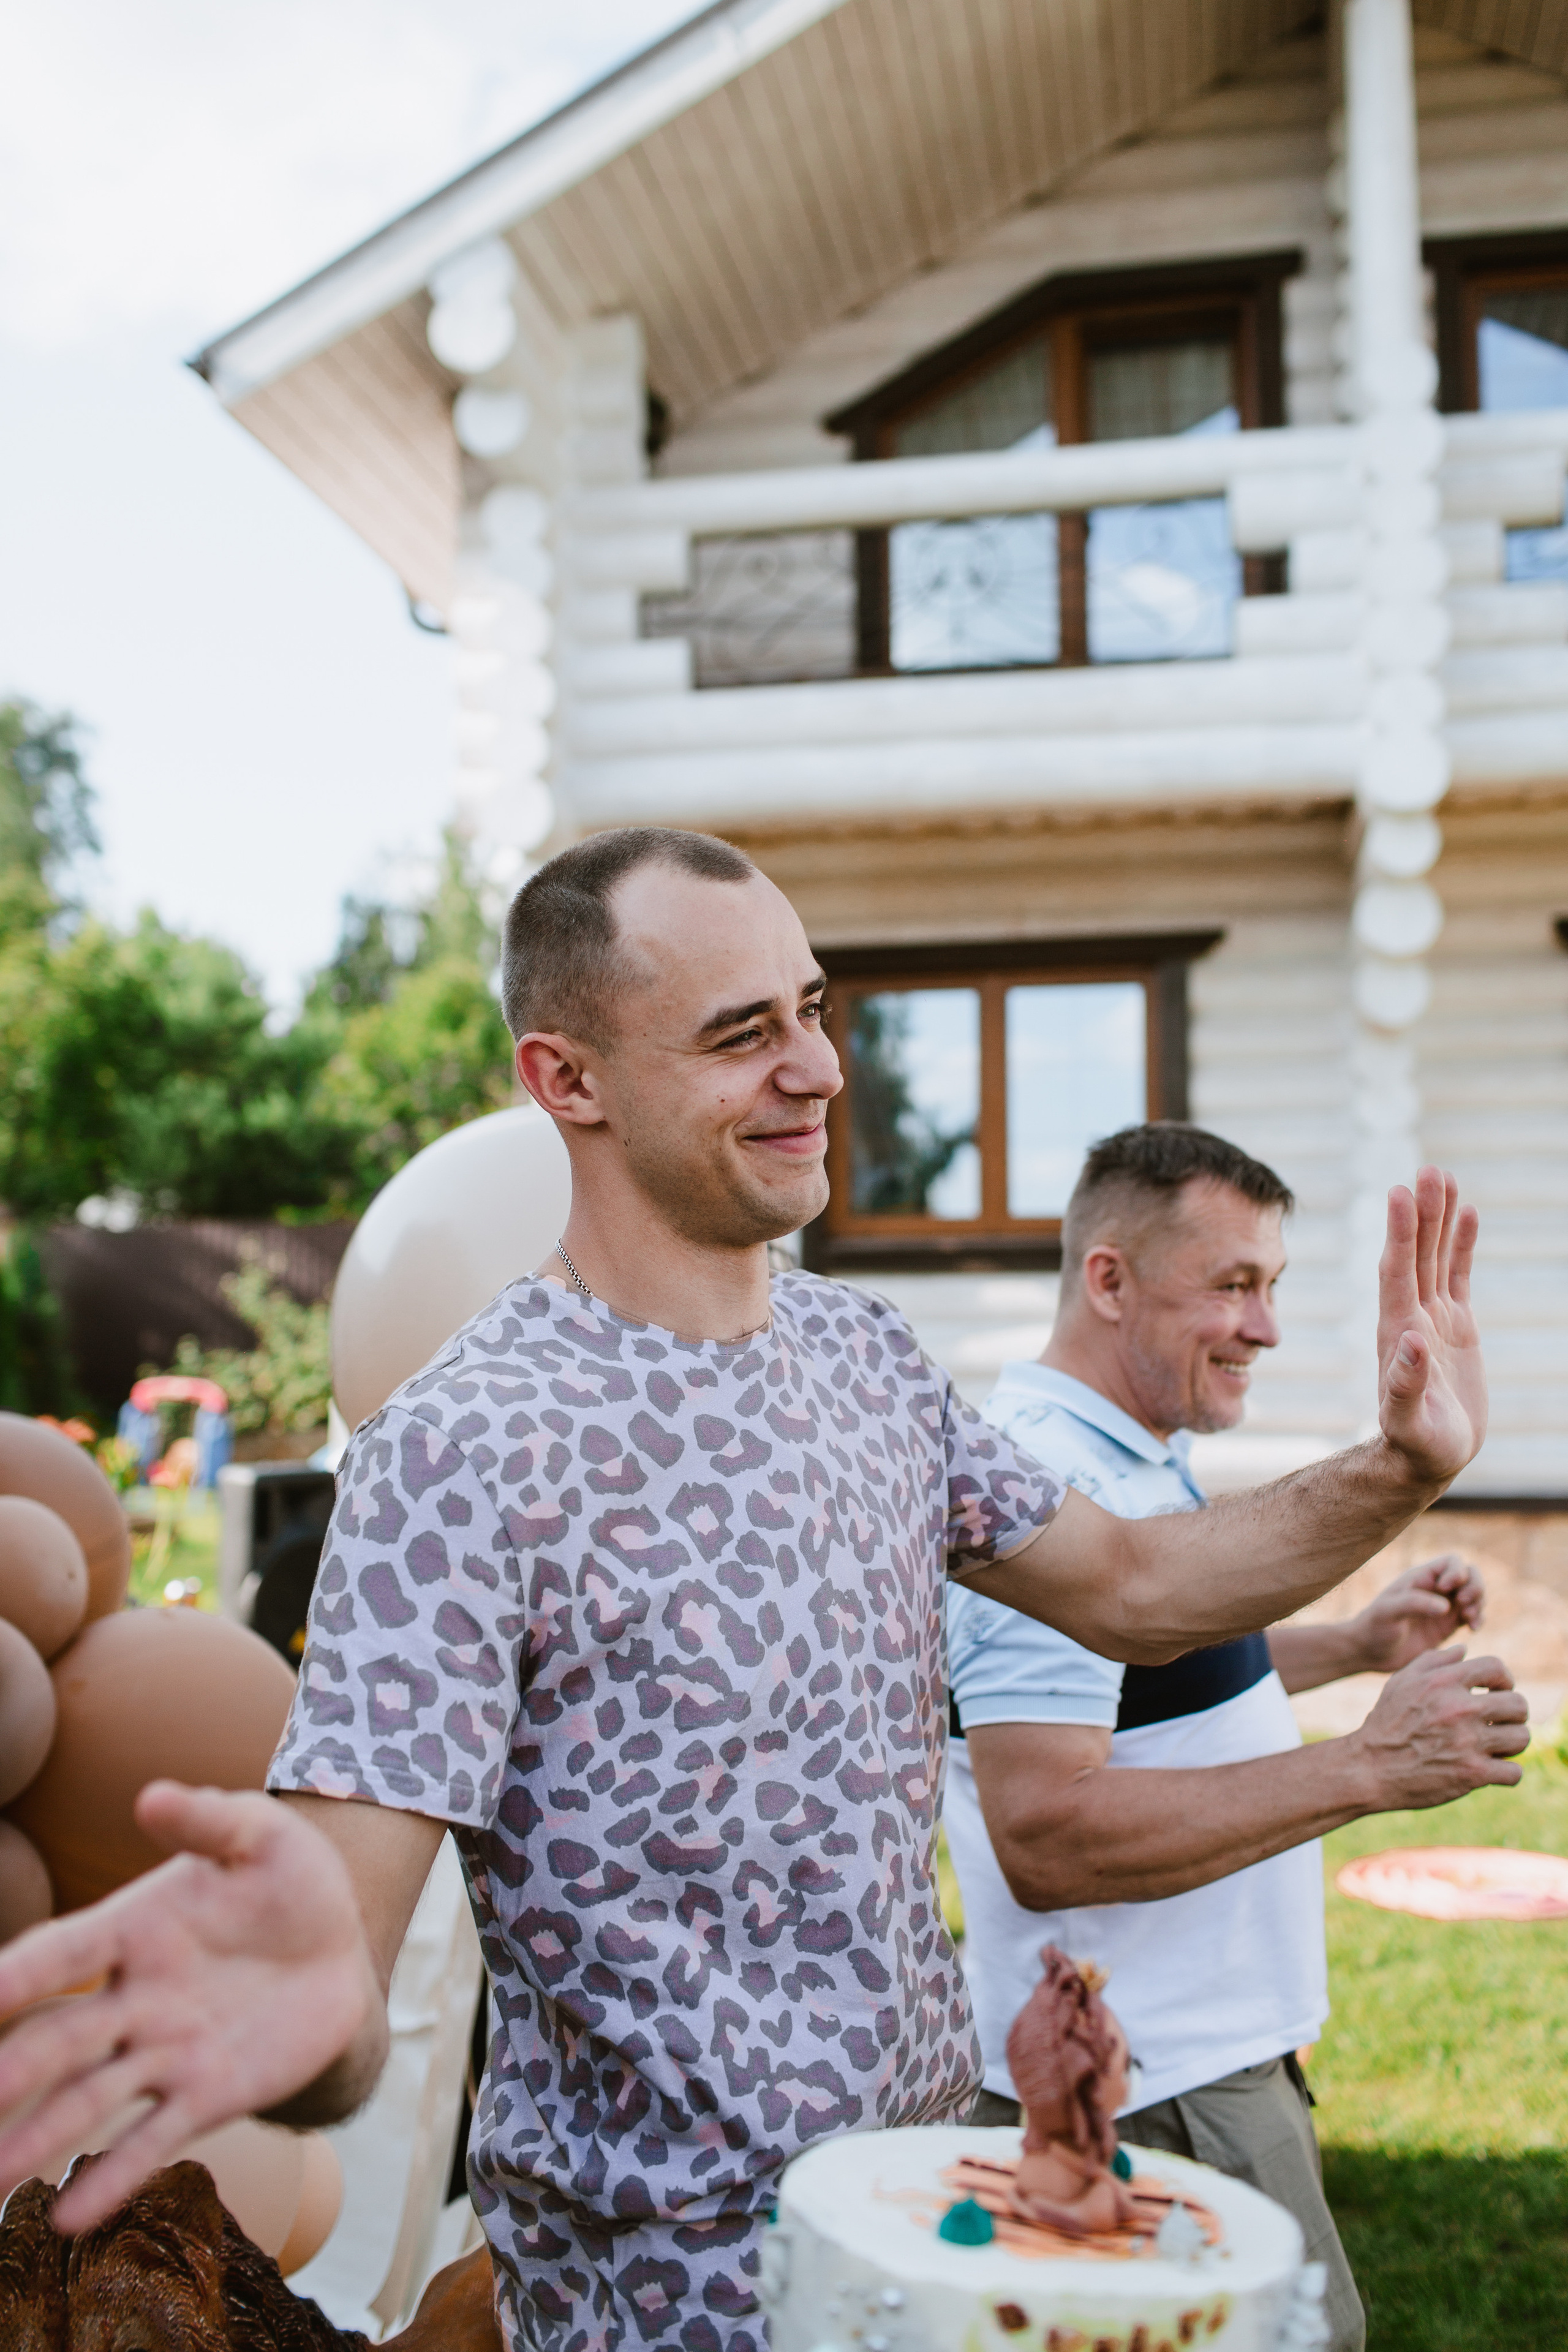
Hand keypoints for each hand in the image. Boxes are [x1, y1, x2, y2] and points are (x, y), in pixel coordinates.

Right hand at [0, 1783, 373, 2233]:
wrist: (340, 1949)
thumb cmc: (290, 1881)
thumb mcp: (261, 1837)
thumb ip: (209, 1820)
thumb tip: (151, 1795)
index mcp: (134, 1929)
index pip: (62, 1953)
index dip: (17, 1974)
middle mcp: (134, 1997)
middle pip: (60, 2037)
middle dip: (14, 2067)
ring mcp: (165, 2052)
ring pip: (89, 2098)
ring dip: (38, 2136)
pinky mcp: (206, 2096)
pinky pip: (151, 2141)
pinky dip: (110, 2179)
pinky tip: (66, 2220)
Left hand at [1349, 1553, 1484, 1673]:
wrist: (1370, 1653)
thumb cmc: (1374, 1627)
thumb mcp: (1387, 1612)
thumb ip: (1413, 1603)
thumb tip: (1446, 1606)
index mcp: (1420, 1578)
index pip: (1452, 1561)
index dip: (1457, 1571)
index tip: (1447, 1589)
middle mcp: (1435, 1589)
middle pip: (1470, 1574)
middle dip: (1475, 1586)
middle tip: (1464, 1604)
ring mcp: (1444, 1607)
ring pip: (1474, 1594)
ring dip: (1479, 1603)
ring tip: (1469, 1620)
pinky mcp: (1448, 1626)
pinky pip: (1472, 1616)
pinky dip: (1479, 1619)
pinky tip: (1473, 1629)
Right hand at [1350, 1646, 1528, 1812]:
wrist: (1370, 1769)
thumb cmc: (1386, 1723)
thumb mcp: (1401, 1682)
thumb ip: (1434, 1660)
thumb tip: (1464, 1650)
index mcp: (1443, 1682)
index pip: (1497, 1668)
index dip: (1504, 1680)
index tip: (1497, 1692)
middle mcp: (1459, 1708)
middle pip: (1518, 1704)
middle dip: (1513, 1714)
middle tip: (1500, 1722)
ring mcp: (1468, 1742)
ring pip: (1521, 1737)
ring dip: (1512, 1743)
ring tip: (1497, 1746)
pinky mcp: (1472, 1774)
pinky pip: (1514, 1772)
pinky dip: (1507, 1773)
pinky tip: (1492, 1769)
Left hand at [1376, 1168, 1485, 1486]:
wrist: (1426, 1456)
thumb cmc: (1414, 1444)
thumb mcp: (1408, 1421)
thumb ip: (1405, 1386)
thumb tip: (1411, 1344)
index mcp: (1397, 1331)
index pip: (1396, 1272)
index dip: (1398, 1234)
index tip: (1399, 1194)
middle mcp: (1411, 1316)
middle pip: (1415, 1254)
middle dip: (1420, 1214)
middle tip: (1428, 1171)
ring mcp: (1434, 1318)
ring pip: (1435, 1257)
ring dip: (1438, 1219)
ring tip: (1442, 1177)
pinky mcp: (1456, 1327)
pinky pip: (1458, 1276)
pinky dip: (1461, 1246)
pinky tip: (1467, 1214)